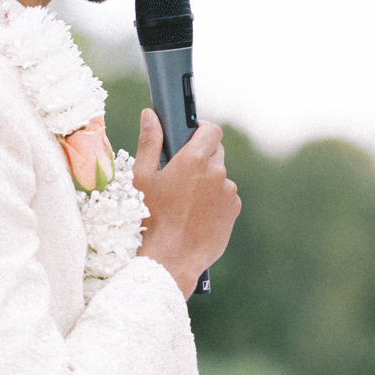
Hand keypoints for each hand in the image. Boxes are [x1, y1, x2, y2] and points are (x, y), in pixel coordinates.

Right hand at [132, 113, 238, 295]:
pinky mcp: (233, 211)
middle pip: (216, 151)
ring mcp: (227, 193)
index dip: (201, 129)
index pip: (211, 130)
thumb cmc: (151, 218)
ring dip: (208, 180)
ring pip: (220, 176)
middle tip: (181, 171)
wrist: (170, 258)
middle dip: (201, 155)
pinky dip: (215, 199)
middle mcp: (216, 173)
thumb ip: (149, 142)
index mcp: (194, 160)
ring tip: (186, 199)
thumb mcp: (142, 178)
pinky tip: (196, 213)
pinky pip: (226, 197)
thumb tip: (150, 116)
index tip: (191, 134)